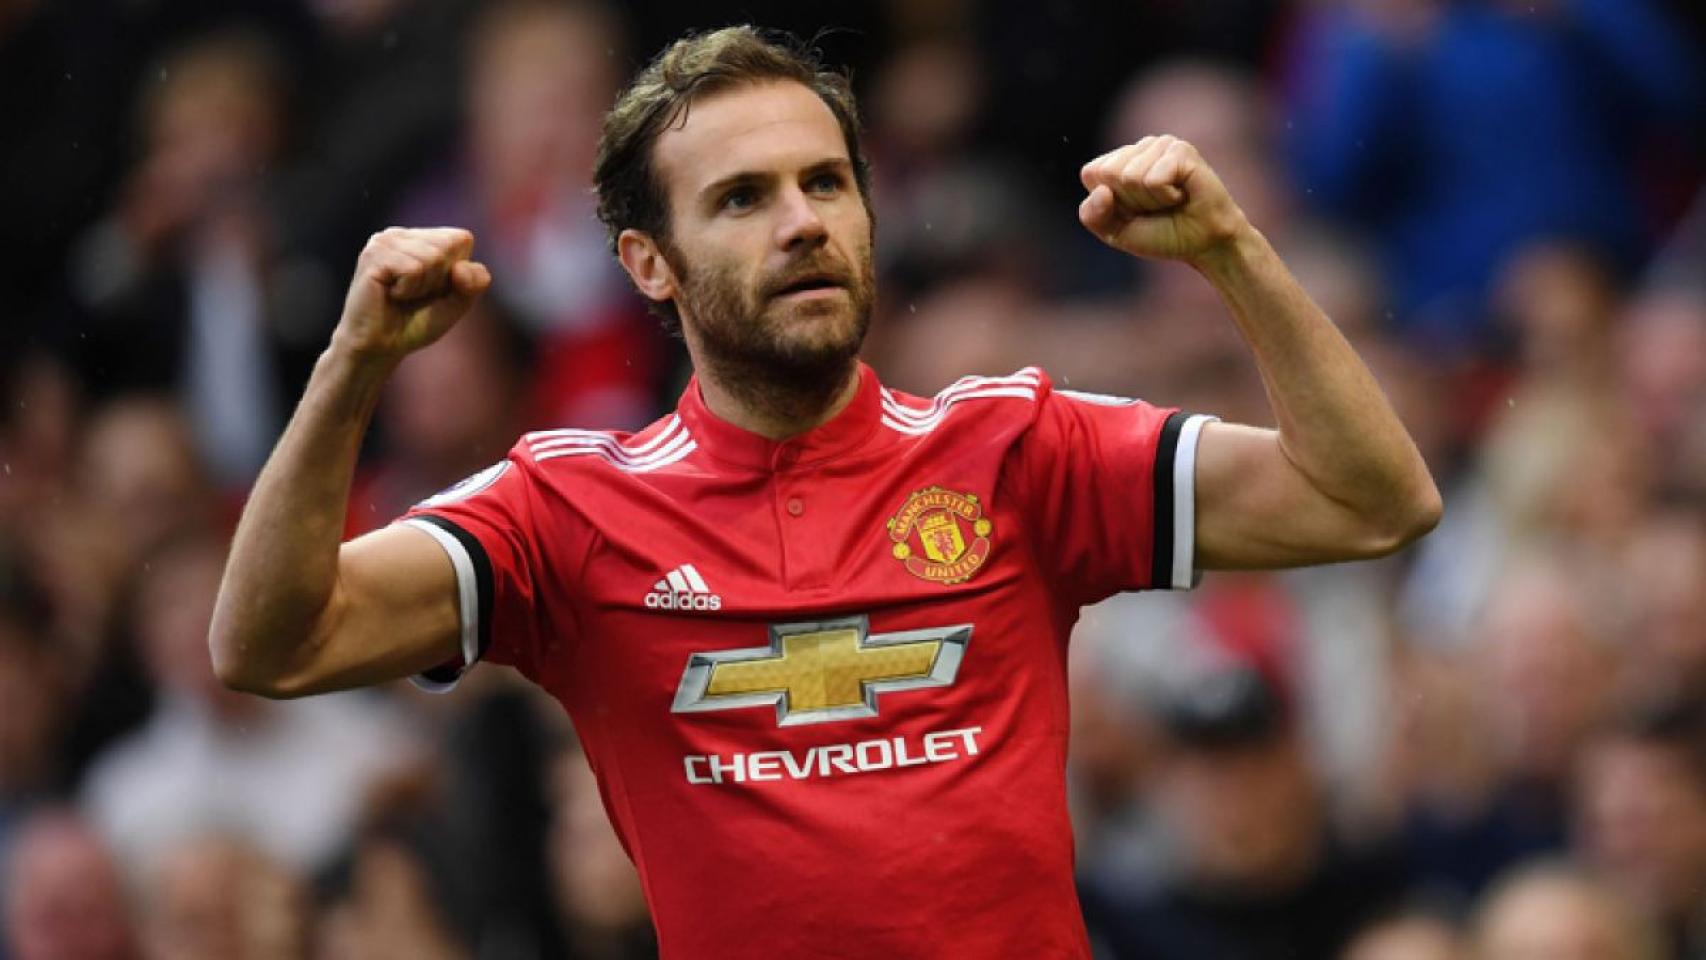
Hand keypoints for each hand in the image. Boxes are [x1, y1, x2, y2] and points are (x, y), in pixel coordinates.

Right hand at [334, 227, 491, 362]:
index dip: (457, 272)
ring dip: (422, 287)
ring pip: (433, 257)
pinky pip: (413, 269)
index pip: (462, 239)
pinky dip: (408, 290)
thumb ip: (474, 284)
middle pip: (448, 246)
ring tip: (401, 295)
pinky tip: (390, 294)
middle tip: (413, 294)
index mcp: (421, 238)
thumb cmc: (415, 323)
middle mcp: (402, 234)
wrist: (379, 347)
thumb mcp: (457, 303)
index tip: (432, 289)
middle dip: (439, 279)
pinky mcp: (373, 255)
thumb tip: (461, 267)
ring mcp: (385, 241)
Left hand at [1078, 135, 1248, 266]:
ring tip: (1170, 201)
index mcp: (1119, 161)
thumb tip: (1101, 190)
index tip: (1134, 210)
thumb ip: (1093, 216)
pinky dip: (1165, 197)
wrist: (1203, 244)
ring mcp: (1161, 145)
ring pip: (1131, 177)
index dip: (1109, 202)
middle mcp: (1139, 147)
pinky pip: (1153, 179)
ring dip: (1150, 201)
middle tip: (1155, 207)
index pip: (1091, 173)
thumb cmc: (1161, 234)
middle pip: (1109, 173)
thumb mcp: (1116, 232)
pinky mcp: (1181, 150)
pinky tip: (1181, 195)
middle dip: (1130, 201)